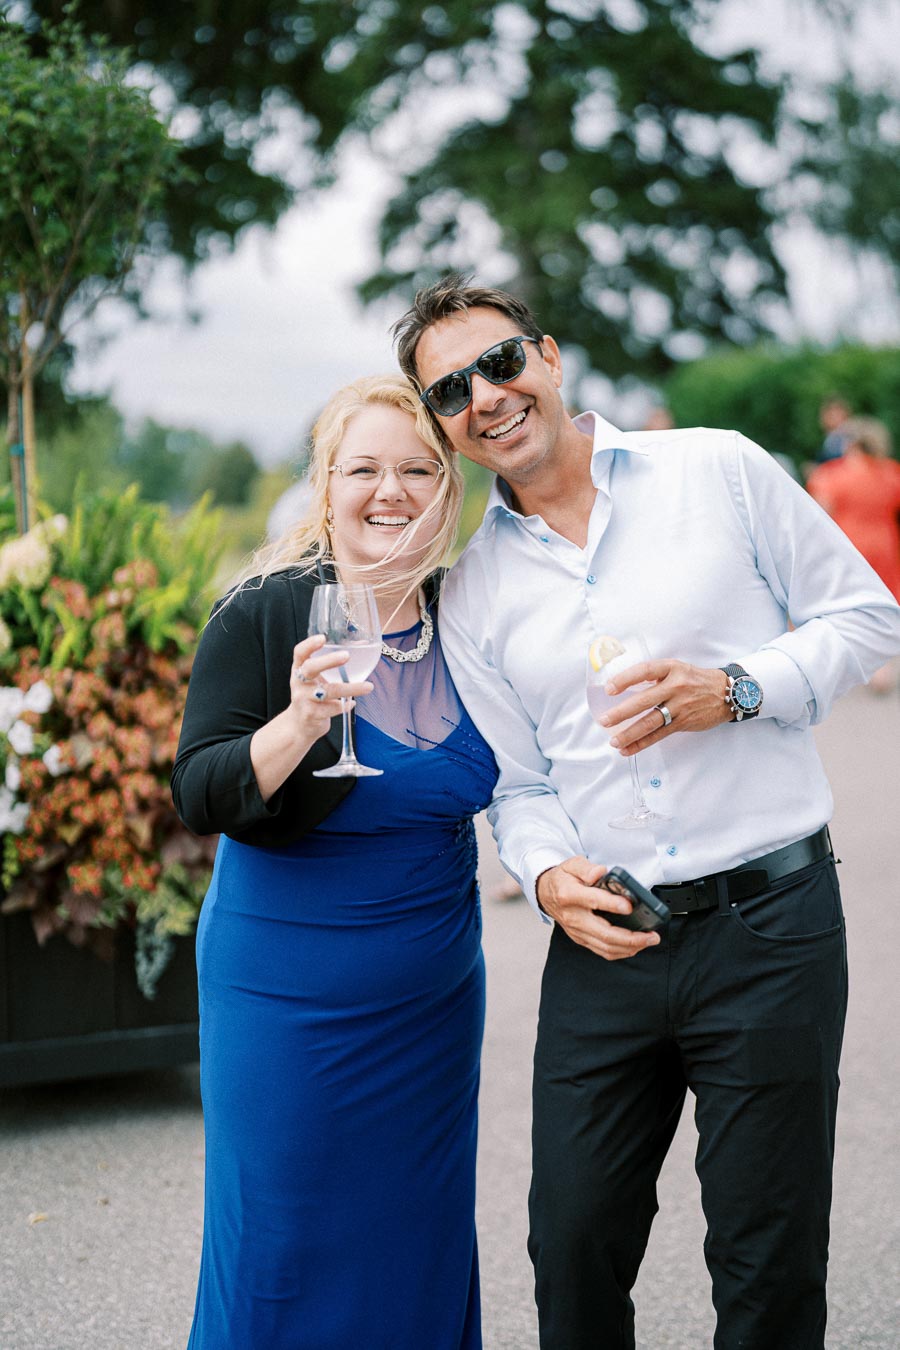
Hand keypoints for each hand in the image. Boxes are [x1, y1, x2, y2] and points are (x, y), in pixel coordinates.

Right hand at [289, 634, 372, 739]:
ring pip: (328, 691)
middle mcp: (299, 682)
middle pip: (310, 668)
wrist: (299, 724)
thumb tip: (361, 643)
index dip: (309, 645)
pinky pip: (333, 708)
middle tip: (346, 656)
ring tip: (368, 686)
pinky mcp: (312, 714)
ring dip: (351, 688)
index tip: (323, 638)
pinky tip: (351, 703)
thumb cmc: (311, 695)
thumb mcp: (315, 677)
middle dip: (328, 661)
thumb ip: (332, 663)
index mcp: (299, 669)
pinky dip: (345, 705)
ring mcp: (304, 699)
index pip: (300, 653)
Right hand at [536, 856, 660, 960]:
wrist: (546, 893)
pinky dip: (621, 951)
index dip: (612, 904)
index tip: (630, 906)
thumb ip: (586, 868)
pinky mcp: (581, 939)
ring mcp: (577, 931)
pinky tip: (635, 946)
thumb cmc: (563, 878)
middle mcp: (573, 917)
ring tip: (648, 941)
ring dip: (630, 947)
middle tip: (651, 936)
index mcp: (569, 895)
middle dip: (631, 938)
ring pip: (605, 946)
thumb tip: (600, 873)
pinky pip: (602, 950)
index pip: (593, 901)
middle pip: (604, 933)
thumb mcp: (571, 864)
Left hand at [598, 659, 730, 754]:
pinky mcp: (684, 722)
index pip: (644, 671)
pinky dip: (642, 743)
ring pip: (651, 722)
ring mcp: (680, 706)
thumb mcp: (676, 669)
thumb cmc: (694, 680)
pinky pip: (659, 735)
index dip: (625, 679)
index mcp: (671, 669)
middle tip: (604, 720)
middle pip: (644, 701)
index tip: (609, 689)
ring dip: (630, 733)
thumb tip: (624, 686)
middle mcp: (675, 687)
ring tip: (614, 741)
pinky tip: (628, 749)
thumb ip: (654, 676)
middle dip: (621, 712)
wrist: (726, 693)